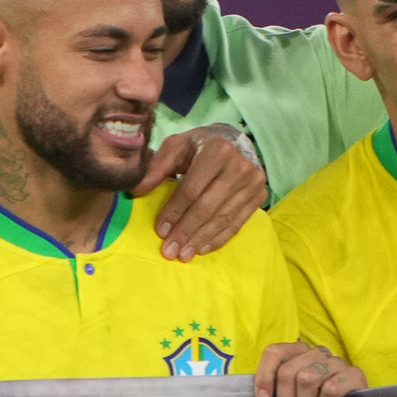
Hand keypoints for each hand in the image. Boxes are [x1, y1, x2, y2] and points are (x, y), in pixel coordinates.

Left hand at [148, 128, 266, 259]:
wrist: (233, 141)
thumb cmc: (198, 146)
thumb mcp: (176, 146)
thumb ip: (157, 166)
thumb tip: (136, 189)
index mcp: (217, 151)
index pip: (191, 189)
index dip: (174, 211)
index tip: (160, 231)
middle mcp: (240, 166)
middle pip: (207, 207)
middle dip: (186, 231)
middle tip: (169, 251)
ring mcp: (253, 182)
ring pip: (223, 218)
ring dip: (201, 239)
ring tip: (183, 255)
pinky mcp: (260, 195)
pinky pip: (238, 222)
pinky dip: (219, 238)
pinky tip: (202, 248)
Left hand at [253, 340, 364, 396]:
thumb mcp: (288, 393)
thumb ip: (272, 386)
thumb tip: (261, 396)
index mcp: (298, 351)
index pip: (274, 352)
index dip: (264, 377)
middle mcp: (317, 352)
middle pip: (287, 372)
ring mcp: (337, 362)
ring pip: (307, 379)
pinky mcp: (355, 375)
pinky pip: (330, 389)